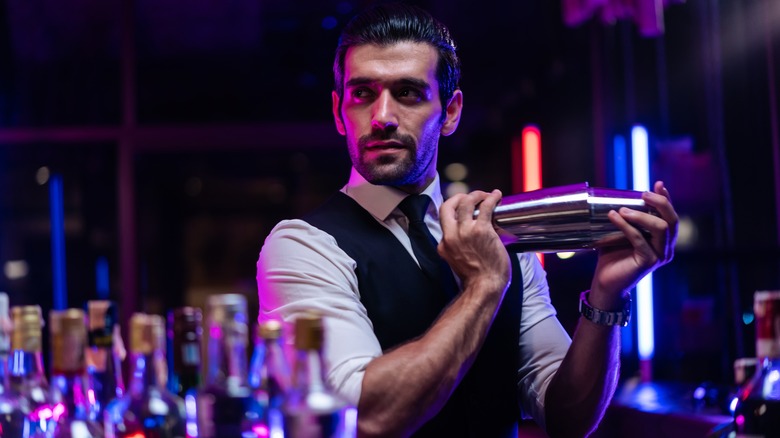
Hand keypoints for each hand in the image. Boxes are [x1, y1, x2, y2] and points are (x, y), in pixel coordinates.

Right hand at [438, 189, 510, 293]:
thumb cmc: (477, 279)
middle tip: (471, 198)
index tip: (464, 210)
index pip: (445, 222)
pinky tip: (496, 195)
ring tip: (486, 195)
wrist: (484, 288)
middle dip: (458, 197)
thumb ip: (458, 249)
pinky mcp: (481, 230)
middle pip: (447, 206)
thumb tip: (472, 239)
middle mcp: (450, 236)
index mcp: (443, 245)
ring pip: (466, 202)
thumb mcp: (457, 262)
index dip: (455, 213)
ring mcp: (465, 232)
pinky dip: (491, 198)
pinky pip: (486, 207)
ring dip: (476, 194)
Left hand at [590, 181, 677, 307]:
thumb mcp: (621, 232)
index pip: (670, 215)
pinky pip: (639, 239)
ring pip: (660, 228)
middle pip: (673, 220)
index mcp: (664, 239)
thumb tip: (620, 197)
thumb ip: (627, 218)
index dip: (666, 199)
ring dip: (641, 214)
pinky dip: (626, 226)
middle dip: (660, 203)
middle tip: (643, 194)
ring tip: (622, 209)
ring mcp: (660, 256)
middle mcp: (667, 248)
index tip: (658, 184)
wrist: (606, 281)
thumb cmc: (612, 256)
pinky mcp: (648, 262)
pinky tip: (614, 216)